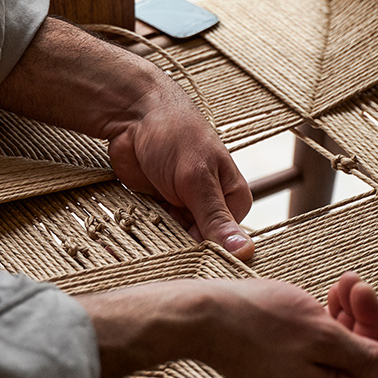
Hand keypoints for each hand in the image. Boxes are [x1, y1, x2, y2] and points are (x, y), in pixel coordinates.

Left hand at [0, 17, 253, 257]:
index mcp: (233, 198)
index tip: (191, 263)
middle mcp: (212, 206)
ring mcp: (185, 208)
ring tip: (144, 249)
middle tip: (162, 254)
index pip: (229, 243)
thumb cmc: (174, 135)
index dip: (209, 255)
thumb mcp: (196, 179)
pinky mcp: (160, 208)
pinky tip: (133, 242)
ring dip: (161, 244)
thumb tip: (245, 252)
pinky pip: (156, 233)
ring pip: (177, 243)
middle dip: (182, 250)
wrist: (133, 114)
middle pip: (202, 246)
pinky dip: (146, 236)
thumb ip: (215, 217)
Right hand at [77, 273, 377, 377]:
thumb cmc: (255, 320)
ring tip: (347, 283)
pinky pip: (325, 344)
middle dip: (372, 324)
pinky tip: (334, 291)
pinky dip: (334, 317)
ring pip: (348, 350)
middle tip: (362, 289)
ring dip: (355, 315)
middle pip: (367, 365)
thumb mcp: (320, 333)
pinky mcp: (289, 362)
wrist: (203, 314)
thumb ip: (367, 357)